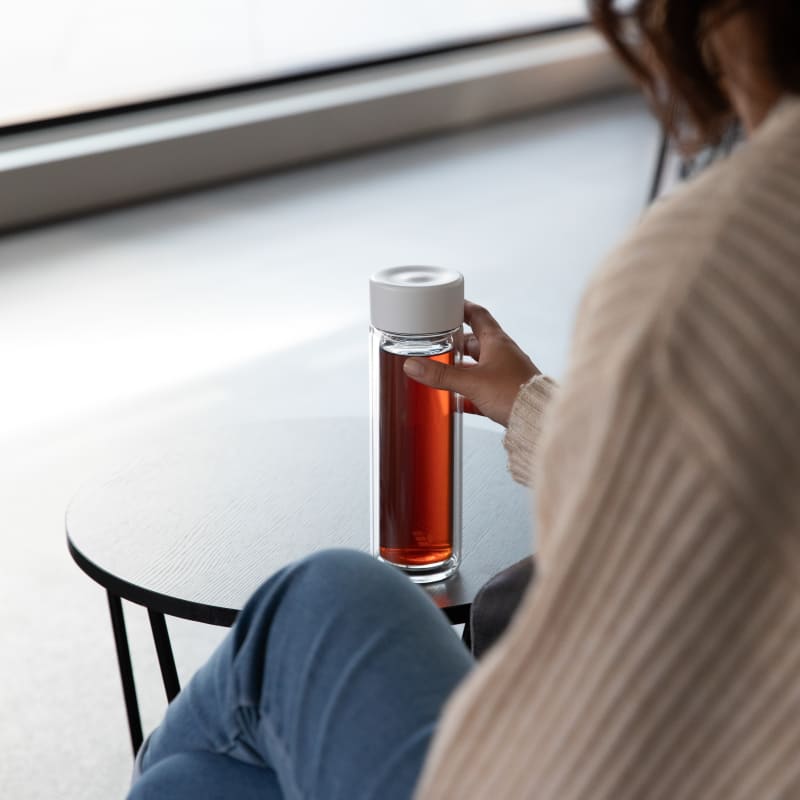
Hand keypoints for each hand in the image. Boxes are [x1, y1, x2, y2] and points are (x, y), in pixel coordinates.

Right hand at [403, 301, 538, 426]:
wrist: (537, 417)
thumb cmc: (514, 393)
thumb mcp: (471, 383)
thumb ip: (441, 375)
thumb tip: (413, 366)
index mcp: (496, 342)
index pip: (477, 315)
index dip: (462, 307)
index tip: (448, 304)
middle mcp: (503, 353)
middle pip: (475, 341)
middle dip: (455, 342)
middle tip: (437, 342)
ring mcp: (506, 372)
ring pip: (479, 364)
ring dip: (462, 367)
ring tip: (443, 371)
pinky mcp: (507, 391)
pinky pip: (484, 387)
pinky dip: (469, 391)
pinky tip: (458, 401)